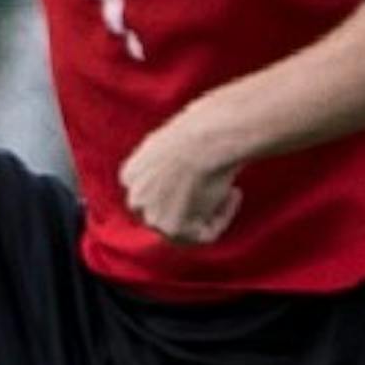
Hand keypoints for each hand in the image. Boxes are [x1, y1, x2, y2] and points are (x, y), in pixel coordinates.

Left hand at [119, 107, 243, 245]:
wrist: (206, 137)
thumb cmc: (197, 130)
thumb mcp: (172, 141)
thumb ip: (169, 162)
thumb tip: (183, 174)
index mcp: (130, 175)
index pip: (151, 194)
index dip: (178, 189)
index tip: (201, 177)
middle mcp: (136, 199)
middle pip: (165, 214)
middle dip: (191, 207)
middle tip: (217, 190)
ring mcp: (152, 217)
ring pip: (185, 227)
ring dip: (210, 212)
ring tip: (229, 190)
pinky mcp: (175, 229)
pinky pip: (204, 233)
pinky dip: (223, 217)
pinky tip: (233, 193)